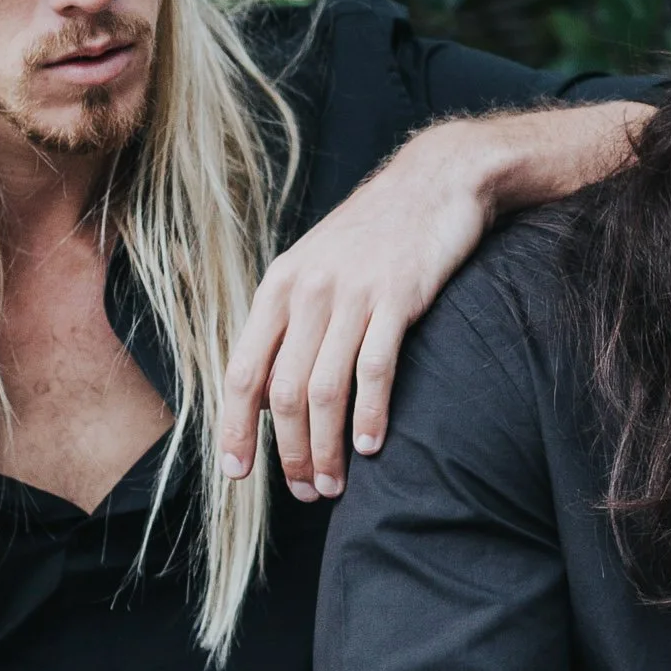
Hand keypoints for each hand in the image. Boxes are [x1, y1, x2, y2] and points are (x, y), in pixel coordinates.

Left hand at [219, 122, 497, 500]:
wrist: (436, 179)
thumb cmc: (375, 231)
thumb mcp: (314, 265)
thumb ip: (288, 323)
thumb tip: (263, 392)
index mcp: (279, 287)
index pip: (242, 372)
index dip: (235, 428)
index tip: (237, 472)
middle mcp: (307, 292)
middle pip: (284, 393)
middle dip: (289, 453)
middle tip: (304, 491)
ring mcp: (353, 294)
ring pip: (325, 391)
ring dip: (326, 449)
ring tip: (333, 484)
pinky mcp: (398, 297)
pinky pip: (375, 371)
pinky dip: (370, 416)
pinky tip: (371, 446)